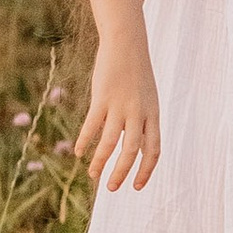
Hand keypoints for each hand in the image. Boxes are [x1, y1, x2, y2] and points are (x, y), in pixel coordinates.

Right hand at [73, 33, 160, 191]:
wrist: (128, 44)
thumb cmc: (137, 74)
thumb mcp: (147, 99)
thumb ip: (143, 122)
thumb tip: (136, 148)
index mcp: (153, 115)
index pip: (153, 150)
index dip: (146, 170)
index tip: (136, 186)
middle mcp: (139, 113)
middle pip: (132, 151)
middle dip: (122, 173)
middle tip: (112, 188)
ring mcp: (121, 106)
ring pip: (111, 142)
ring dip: (101, 161)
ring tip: (93, 175)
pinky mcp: (103, 98)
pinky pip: (93, 125)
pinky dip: (86, 141)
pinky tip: (79, 152)